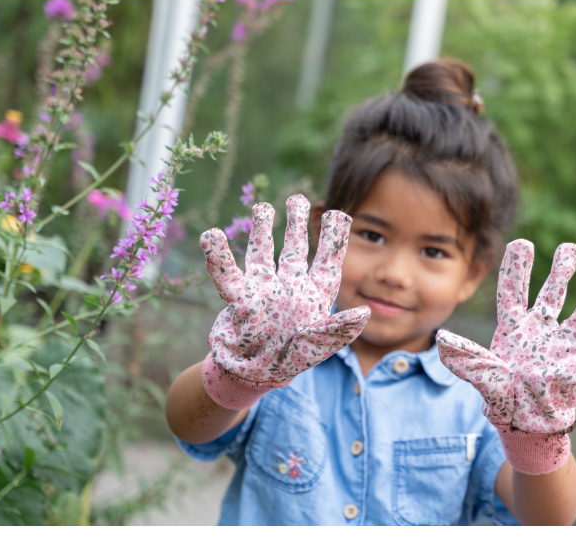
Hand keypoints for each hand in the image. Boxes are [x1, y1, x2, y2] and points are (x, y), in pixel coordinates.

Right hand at [200, 194, 369, 394]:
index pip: (327, 262)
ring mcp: (264, 290)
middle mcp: (289, 288)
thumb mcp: (319, 346)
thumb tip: (365, 313)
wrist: (253, 377)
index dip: (333, 239)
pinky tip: (210, 235)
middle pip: (294, 250)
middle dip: (296, 224)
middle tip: (296, 199)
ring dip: (262, 231)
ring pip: (263, 253)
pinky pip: (227, 275)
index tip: (339, 213)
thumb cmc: (290, 361)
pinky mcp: (240, 300)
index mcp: (314, 296)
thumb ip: (339, 329)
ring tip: (263, 207)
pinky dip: (218, 257)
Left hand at [437, 240, 575, 433]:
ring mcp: (563, 346)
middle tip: (571, 248)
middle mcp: (540, 332)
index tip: (522, 243)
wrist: (525, 425)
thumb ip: (468, 359)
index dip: (517, 269)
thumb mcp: (484, 377)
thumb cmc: (503, 399)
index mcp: (514, 329)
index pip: (514, 292)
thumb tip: (443, 340)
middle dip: (561, 272)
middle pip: (552, 295)